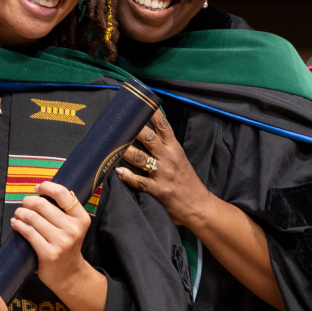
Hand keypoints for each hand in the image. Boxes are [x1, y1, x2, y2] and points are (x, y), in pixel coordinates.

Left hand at [11, 182, 92, 293]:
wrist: (68, 274)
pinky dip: (18, 225)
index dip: (47, 187)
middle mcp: (73, 229)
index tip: (38, 188)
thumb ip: (63, 210)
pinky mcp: (49, 253)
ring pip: (33, 217)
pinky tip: (15, 224)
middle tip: (24, 204)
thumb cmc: (66, 245)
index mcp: (81, 218)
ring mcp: (61, 242)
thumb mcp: (73, 226)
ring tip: (18, 213)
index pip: (63, 194)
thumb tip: (41, 191)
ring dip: (21, 212)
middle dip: (28, 201)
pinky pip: (28, 232)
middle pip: (43, 204)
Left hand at [117, 109, 213, 227]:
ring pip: (140, 158)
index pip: (163, 126)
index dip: (151, 114)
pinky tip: (117, 171)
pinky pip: (139, 182)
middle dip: (133, 129)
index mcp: (175, 149)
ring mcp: (163, 174)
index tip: (140, 103)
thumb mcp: (180, 160)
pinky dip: (127, 176)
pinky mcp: (158, 191)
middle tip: (119, 122)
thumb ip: (166, 147)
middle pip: (149, 138)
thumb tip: (149, 132)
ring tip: (111, 145)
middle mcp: (169, 158)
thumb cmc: (187, 183)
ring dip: (125, 151)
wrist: (200, 207)